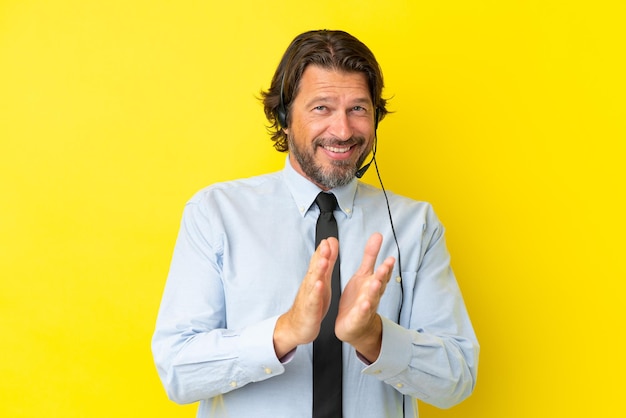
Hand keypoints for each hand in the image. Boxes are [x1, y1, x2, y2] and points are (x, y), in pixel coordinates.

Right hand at [273, 238, 338, 357]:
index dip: (324, 249)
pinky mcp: (310, 309)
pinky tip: (319, 286)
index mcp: (315, 278)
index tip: (330, 239)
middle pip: (315, 268)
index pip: (318, 261)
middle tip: (326, 244)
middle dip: (321, 255)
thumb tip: (329, 245)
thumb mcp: (322, 280)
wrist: (297, 326)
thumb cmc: (312, 302)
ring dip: (318, 271)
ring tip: (324, 261)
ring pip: (314, 281)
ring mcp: (309, 296)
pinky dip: (316, 292)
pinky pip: (313, 300)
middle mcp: (310, 284)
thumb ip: (326, 262)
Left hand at [335, 233, 394, 361]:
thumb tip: (377, 235)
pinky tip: (364, 304)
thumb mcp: (364, 274)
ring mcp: (366, 307)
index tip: (390, 258)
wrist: (355, 326)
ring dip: (374, 291)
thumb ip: (370, 256)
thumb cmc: (359, 298)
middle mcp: (372, 295)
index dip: (386, 267)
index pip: (382, 273)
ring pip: (372, 298)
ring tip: (375, 282)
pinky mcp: (357, 319)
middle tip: (385, 267)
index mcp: (373, 283)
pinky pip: (361, 314)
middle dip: (382, 276)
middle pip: (379, 284)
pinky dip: (363, 310)